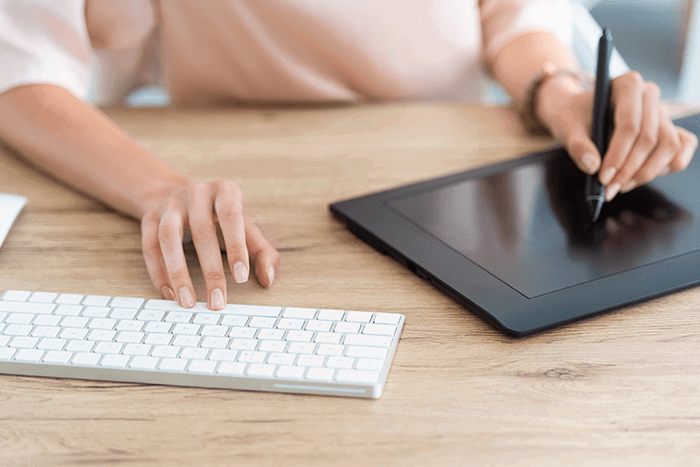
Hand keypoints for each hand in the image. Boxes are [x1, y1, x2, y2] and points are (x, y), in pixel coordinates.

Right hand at [140, 179, 279, 309]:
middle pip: (201, 232)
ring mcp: (169, 205)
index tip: (241, 277)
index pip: (231, 216)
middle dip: (210, 270)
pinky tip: (169, 293)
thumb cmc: (220, 217)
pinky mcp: (149, 218)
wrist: (179, 193)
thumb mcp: (245, 226)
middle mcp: (195, 193)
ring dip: (178, 273)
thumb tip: (267, 280)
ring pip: (168, 238)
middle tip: (217, 301)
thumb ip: (262, 251)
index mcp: (224, 191)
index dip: (236, 246)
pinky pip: (149, 247)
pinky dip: (158, 272)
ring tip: (188, 302)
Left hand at [538, 71, 697, 199]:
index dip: (618, 155)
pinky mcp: (667, 128)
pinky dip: (665, 167)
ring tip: (619, 186)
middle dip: (630, 169)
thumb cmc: (572, 117)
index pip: (629, 125)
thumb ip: (577, 146)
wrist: (576, 113)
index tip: (603, 178)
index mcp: (627, 85)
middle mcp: (649, 95)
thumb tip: (592, 167)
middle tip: (609, 189)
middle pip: (651, 139)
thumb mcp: (566, 128)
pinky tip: (638, 178)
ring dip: (646, 172)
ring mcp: (661, 111)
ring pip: (669, 146)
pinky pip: (680, 148)